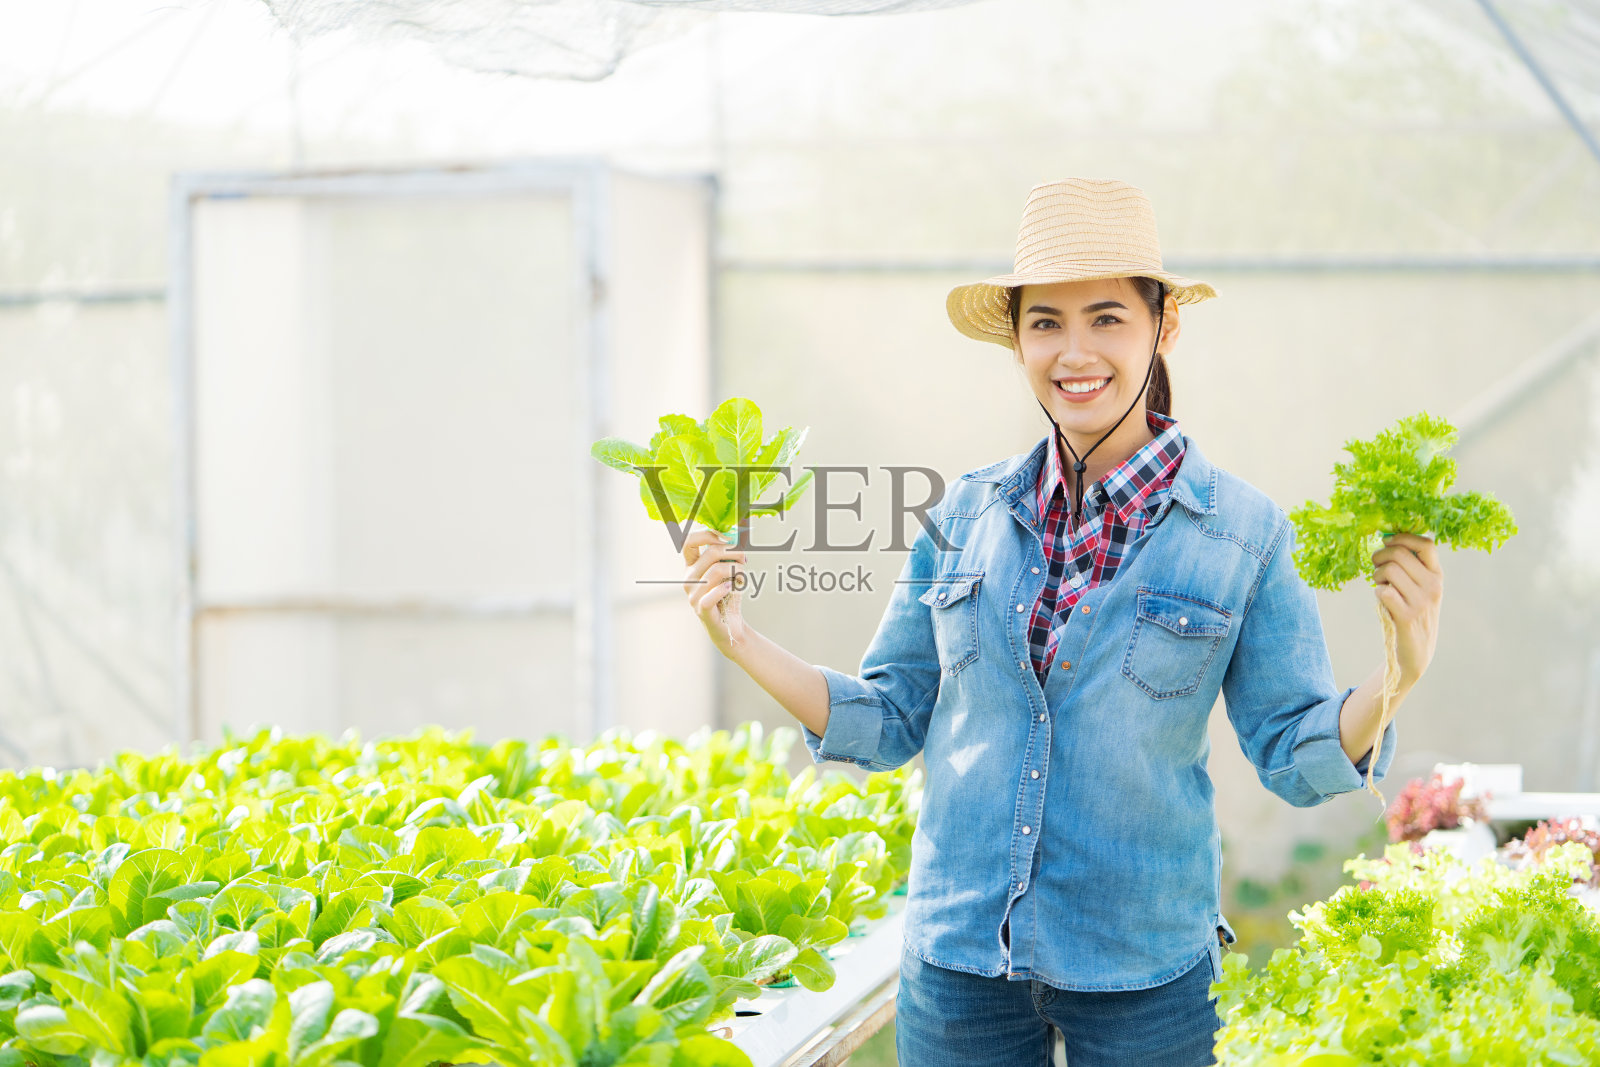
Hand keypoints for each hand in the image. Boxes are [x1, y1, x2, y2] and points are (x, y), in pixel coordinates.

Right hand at [682, 528, 747, 656]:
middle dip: (733, 552)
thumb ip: (727, 554)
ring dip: (736, 570)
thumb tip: (736, 532)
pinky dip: (727, 588)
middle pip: (710, 553)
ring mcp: (693, 595)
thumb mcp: (727, 571)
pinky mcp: (702, 609)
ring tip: (743, 576)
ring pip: (717, 571)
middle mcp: (688, 579)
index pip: (688, 542)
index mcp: (691, 567)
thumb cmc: (728, 596)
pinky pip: (714, 593)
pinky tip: (733, 587)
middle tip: (745, 557)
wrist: (730, 626)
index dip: (707, 534)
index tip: (726, 537)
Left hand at [1372, 532, 1443, 689]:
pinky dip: (1377, 591)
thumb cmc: (1410, 613)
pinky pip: (1384, 591)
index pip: (1426, 545)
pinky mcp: (1407, 616)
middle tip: (1375, 566)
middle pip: (1400, 554)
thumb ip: (1409, 567)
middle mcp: (1433, 586)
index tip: (1386, 541)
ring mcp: (1421, 602)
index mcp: (1437, 576)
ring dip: (1376, 575)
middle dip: (1380, 556)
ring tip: (1379, 584)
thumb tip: (1387, 539)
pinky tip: (1381, 599)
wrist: (1415, 653)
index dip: (1402, 538)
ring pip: (1389, 570)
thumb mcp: (1418, 588)